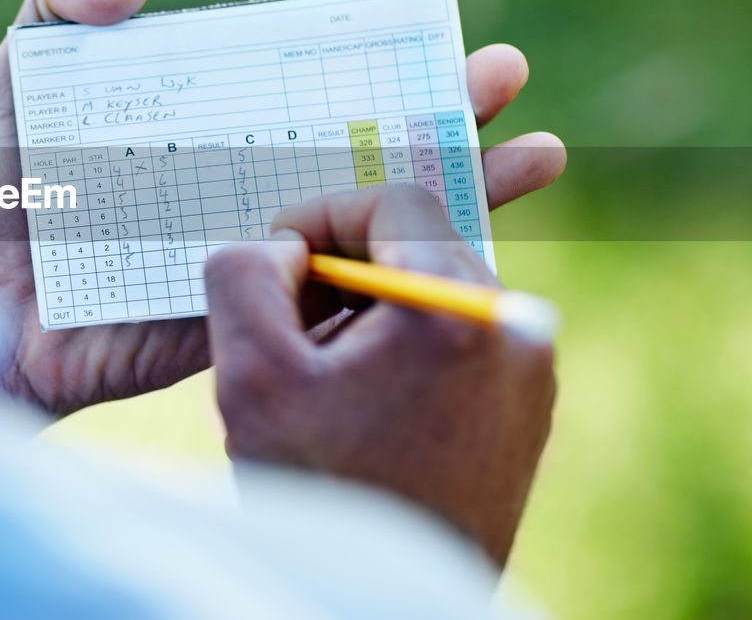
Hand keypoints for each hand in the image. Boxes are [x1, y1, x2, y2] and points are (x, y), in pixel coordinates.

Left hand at [0, 0, 565, 417]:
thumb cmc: (0, 200)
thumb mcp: (17, 85)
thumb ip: (52, 12)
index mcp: (209, 114)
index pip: (303, 52)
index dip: (366, 11)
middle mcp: (251, 171)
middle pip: (368, 124)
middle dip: (444, 95)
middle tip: (502, 68)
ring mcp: (266, 242)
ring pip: (382, 207)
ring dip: (465, 179)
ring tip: (536, 148)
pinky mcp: (265, 311)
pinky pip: (350, 293)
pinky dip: (415, 275)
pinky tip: (477, 256)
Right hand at [204, 186, 555, 566]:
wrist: (387, 607)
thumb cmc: (322, 491)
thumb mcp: (250, 376)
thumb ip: (245, 275)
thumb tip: (281, 246)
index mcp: (458, 311)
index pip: (395, 199)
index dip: (324, 215)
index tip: (281, 259)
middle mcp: (517, 330)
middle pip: (420, 242)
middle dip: (346, 265)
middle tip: (293, 316)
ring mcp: (532, 370)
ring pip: (437, 289)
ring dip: (374, 307)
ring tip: (325, 367)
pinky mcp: (528, 406)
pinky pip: (462, 335)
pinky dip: (407, 343)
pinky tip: (364, 396)